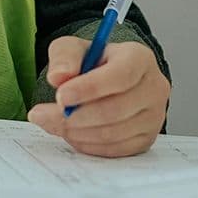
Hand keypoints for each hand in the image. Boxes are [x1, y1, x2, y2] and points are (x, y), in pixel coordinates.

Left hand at [27, 35, 168, 156]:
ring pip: (113, 133)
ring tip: (51, 121)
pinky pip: (115, 150)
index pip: (120, 76)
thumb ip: (64, 57)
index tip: (61, 96)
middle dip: (75, 116)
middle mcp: (154, 88)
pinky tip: (70, 132)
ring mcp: (153, 117)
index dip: (89, 89)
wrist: (106, 78)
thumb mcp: (72, 48)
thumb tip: (58, 77)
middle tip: (43, 114)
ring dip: (76, 132)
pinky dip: (87, 144)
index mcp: (139, 58)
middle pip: (116, 109)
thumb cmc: (91, 61)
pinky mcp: (146, 139)